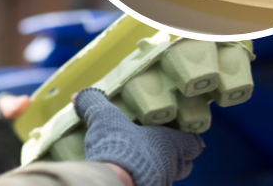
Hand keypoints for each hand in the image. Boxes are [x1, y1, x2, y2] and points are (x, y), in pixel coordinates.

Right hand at [72, 88, 203, 185]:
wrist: (113, 182)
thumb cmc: (118, 146)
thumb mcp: (103, 118)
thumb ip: (92, 103)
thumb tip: (78, 95)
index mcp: (170, 144)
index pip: (194, 144)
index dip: (190, 138)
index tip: (182, 133)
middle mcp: (171, 166)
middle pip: (185, 164)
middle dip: (175, 157)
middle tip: (159, 148)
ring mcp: (161, 184)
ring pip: (168, 177)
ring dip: (158, 170)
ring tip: (141, 162)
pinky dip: (145, 181)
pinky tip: (130, 176)